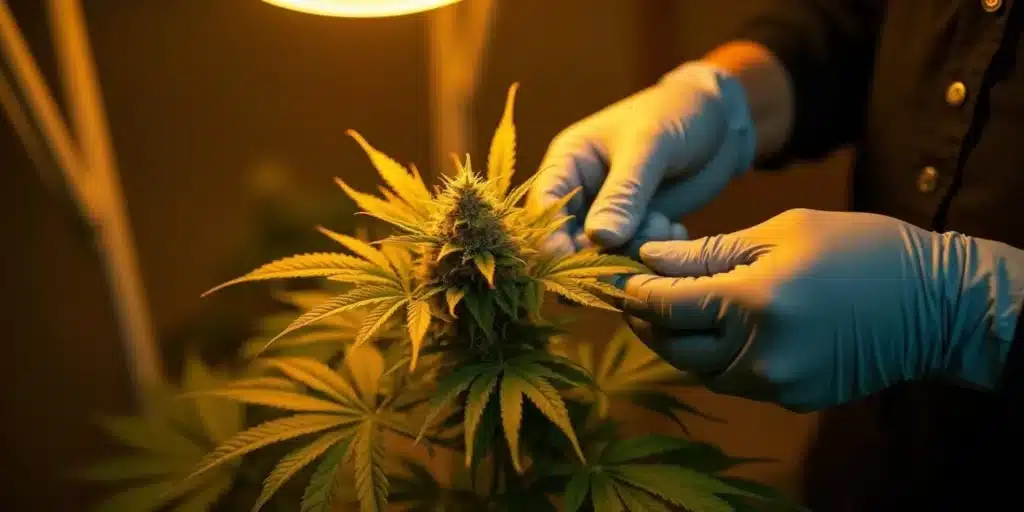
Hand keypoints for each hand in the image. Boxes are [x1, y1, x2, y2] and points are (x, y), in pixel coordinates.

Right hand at [530, 62, 756, 256]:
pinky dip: (652, 254)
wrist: (721, 120)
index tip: (567, 259)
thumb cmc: (677, 114)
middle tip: (633, 249)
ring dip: (632, 252)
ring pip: (602, 256)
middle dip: (596, 254)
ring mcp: (608, 215)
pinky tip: (676, 229)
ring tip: (664, 224)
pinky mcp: (636, 230)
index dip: (549, 235)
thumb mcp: (649, 146)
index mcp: (568, 162)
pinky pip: (633, 258)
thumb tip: (599, 238)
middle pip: (567, 240)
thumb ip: (624, 193)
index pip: (544, 205)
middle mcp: (581, 193)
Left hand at [615, 209, 1023, 411]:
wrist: (932, 302)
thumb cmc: (858, 248)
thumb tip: (650, 259)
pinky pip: (733, 381)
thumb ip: (708, 252)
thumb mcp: (780, 231)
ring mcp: (775, 383)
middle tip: (633, 295)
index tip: (617, 277)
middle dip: (646, 320)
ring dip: (678, 342)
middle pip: (673, 346)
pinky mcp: (791, 399)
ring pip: (698, 370)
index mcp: (752, 302)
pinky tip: (714, 331)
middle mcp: (757, 353)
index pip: (666, 305)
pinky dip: (715, 357)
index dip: (634, 292)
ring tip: (670, 311)